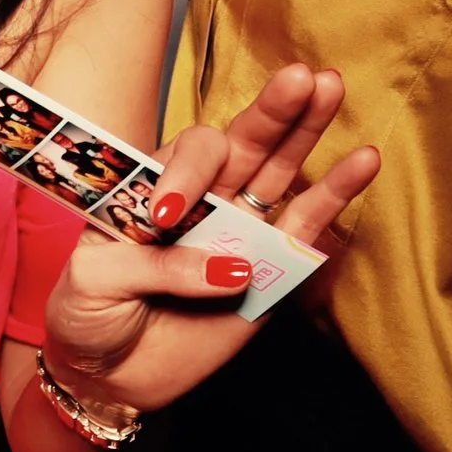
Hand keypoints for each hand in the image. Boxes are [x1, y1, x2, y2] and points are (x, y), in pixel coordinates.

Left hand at [42, 62, 378, 412]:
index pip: (183, 157)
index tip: (167, 216)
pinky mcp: (269, 272)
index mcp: (152, 187)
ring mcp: (239, 231)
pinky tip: (364, 158)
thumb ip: (158, 266)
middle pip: (242, 144)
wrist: (107, 374)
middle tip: (301, 77)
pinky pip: (306, 229)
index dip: (185, 175)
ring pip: (280, 171)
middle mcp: (201, 199)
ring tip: (332, 87)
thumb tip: (235, 267)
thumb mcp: (96, 282)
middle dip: (271, 111)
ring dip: (307, 131)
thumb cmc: (87, 315)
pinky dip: (335, 194)